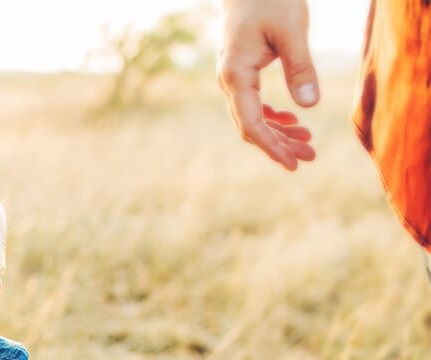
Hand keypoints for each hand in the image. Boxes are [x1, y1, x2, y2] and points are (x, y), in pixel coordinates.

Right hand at [217, 0, 318, 170]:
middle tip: (309, 158)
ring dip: (277, 133)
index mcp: (236, 75)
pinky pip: (252, 103)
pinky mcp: (241, 71)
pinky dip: (272, 116)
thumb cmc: (270, 1)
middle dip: (278, 145)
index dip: (271, 147)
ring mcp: (233, 77)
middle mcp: (230, 80)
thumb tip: (309, 105)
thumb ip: (300, 67)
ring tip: (307, 143)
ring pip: (252, 116)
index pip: (250, 123)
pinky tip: (292, 121)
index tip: (293, 164)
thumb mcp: (292, 31)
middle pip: (250, 125)